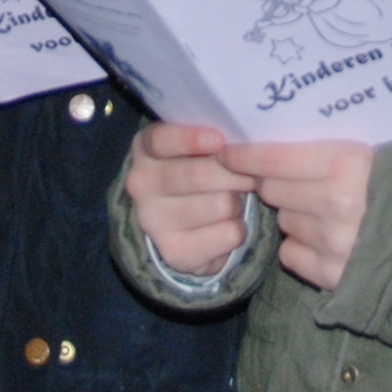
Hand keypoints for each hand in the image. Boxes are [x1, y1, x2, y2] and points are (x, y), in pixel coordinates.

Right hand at [124, 122, 259, 279]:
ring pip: (222, 204)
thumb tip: (242, 144)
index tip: (219, 140)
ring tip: (231, 200)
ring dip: (238, 202)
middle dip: (235, 173)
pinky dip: (239, 229)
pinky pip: (230, 234)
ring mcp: (153, 221)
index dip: (191, 139)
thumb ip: (214, 138)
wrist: (184, 224)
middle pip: (200, 175)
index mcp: (146, 148)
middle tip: (249, 173)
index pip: (162, 140)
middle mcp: (141, 184)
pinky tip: (226, 225)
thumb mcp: (199, 147)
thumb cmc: (199, 170)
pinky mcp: (175, 252)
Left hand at [225, 139, 371, 288]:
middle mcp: (337, 204)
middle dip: (277, 183)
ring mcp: (334, 243)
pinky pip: (290, 253)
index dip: (244, 154)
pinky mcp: (331, 274)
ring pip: (282, 220)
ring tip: (326, 210)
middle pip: (271, 188)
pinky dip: (302, 246)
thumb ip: (322, 143)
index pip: (271, 157)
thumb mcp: (367, 150)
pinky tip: (328, 238)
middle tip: (301, 180)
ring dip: (294, 214)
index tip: (227, 152)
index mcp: (347, 164)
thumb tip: (261, 132)